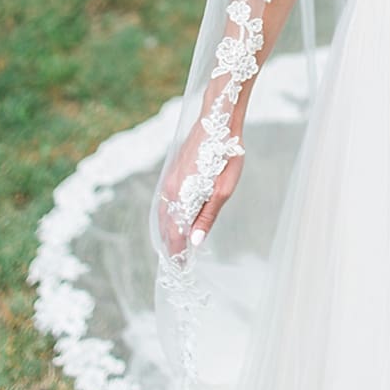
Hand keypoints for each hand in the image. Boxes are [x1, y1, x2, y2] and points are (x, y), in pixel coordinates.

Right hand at [156, 124, 245, 256]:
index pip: (175, 233)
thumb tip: (196, 241)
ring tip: (177, 249)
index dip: (178, 252)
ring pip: (163, 214)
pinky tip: (176, 223)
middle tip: (179, 264)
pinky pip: (165, 203)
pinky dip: (168, 218)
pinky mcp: (172, 174)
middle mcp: (169, 189)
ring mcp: (168, 181)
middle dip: (171, 246)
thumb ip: (208, 216)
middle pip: (165, 226)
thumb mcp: (224, 188)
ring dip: (168, 233)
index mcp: (182, 195)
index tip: (182, 268)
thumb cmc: (225, 153)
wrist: (217, 120)